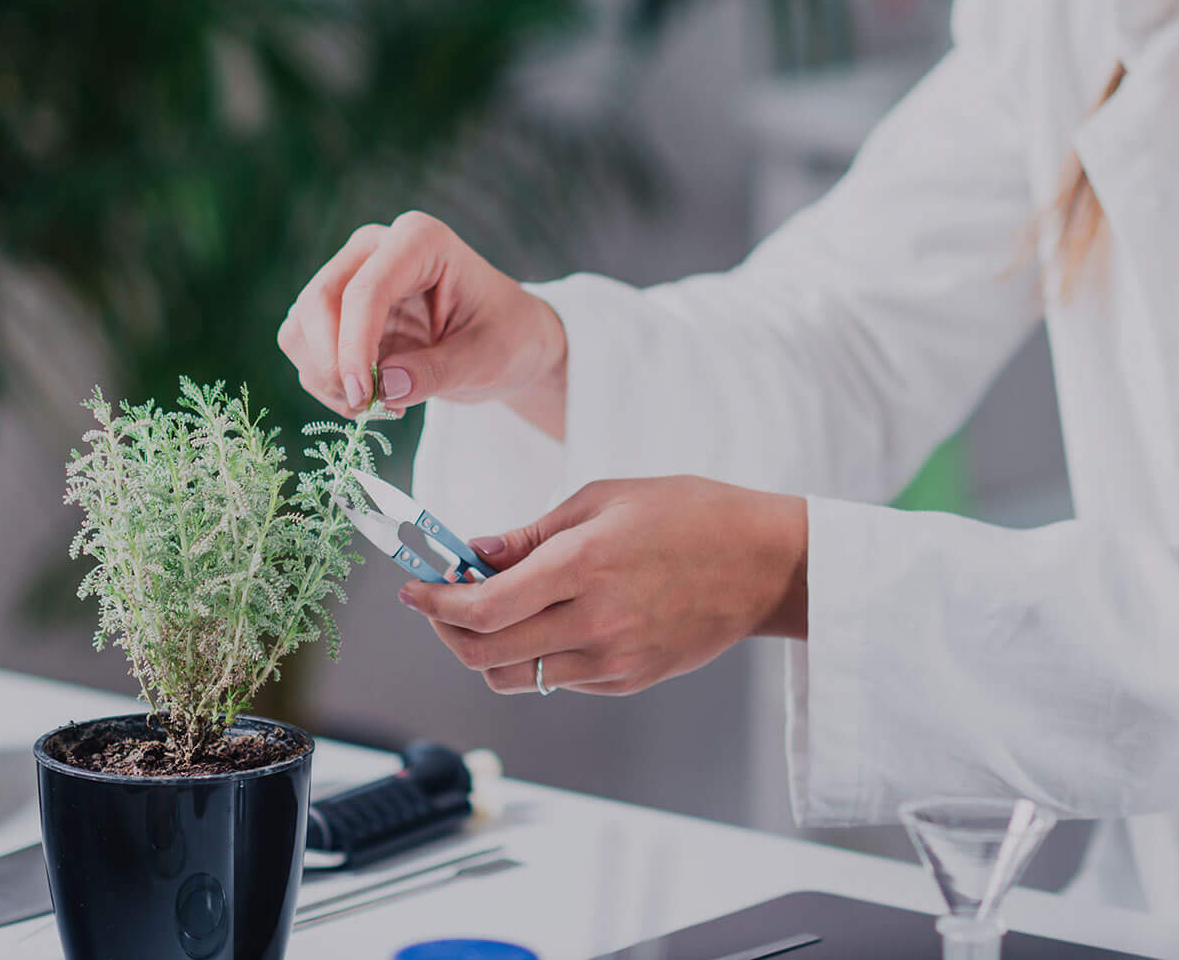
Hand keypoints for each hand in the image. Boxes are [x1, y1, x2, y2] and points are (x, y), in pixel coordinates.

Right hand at [277, 211, 569, 432]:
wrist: (506, 338)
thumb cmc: (506, 336)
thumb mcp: (488, 358)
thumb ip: (438, 372)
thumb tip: (383, 387)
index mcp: (420, 240)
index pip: (366, 290)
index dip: (354, 345)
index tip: (363, 395)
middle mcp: (375, 247)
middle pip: (319, 302)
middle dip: (333, 364)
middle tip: (367, 407)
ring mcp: (349, 275)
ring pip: (301, 328)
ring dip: (326, 378)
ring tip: (378, 404)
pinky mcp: (335, 309)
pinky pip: (304, 349)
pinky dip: (326, 383)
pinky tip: (370, 396)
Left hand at [398, 477, 808, 694]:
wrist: (765, 563)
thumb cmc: (690, 514)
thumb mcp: (605, 499)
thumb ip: (533, 534)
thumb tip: (473, 555)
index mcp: (584, 564)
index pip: (481, 607)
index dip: (434, 602)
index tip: (413, 588)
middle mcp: (594, 620)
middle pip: (484, 653)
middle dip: (446, 631)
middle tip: (439, 604)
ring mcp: (613, 658)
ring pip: (516, 677)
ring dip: (487, 649)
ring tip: (492, 613)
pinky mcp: (629, 679)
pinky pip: (559, 680)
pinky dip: (537, 656)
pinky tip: (550, 621)